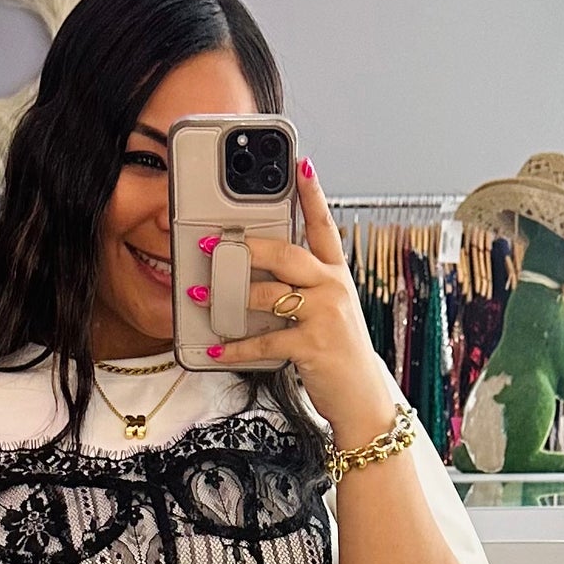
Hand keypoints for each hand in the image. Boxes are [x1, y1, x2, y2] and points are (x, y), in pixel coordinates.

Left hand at [197, 163, 395, 444]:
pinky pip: (266, 340)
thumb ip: (303, 288)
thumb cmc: (339, 353)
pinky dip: (238, 347)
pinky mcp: (313, 346)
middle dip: (248, 248)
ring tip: (201, 295)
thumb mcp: (329, 311)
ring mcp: (325, 316)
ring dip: (231, 296)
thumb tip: (257, 275)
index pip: (323, 226)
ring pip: (271, 295)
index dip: (312, 194)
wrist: (362, 399)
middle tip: (213, 244)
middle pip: (288, 255)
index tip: (300, 164)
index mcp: (336, 275)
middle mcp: (333, 288)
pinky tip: (218, 348)